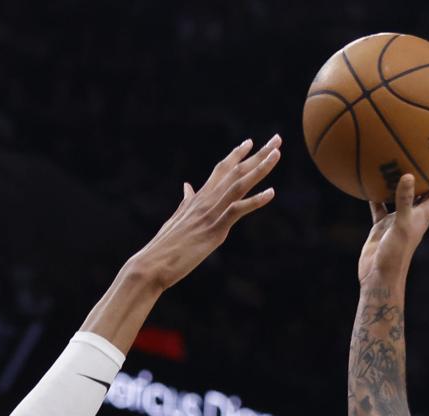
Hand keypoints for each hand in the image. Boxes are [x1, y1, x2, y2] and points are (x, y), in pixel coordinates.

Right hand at [128, 136, 281, 289]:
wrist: (151, 264)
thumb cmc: (164, 246)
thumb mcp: (176, 219)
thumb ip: (185, 202)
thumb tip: (187, 187)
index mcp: (199, 198)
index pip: (221, 170)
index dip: (236, 155)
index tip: (250, 142)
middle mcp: (206, 201)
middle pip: (236, 171)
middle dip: (258, 155)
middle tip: (277, 139)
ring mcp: (211, 214)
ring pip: (239, 185)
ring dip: (260, 168)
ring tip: (276, 154)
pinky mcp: (214, 230)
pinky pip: (237, 211)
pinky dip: (255, 201)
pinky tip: (271, 192)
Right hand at [357, 156, 428, 285]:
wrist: (379, 277)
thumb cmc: (396, 255)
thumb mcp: (402, 225)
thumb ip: (404, 201)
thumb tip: (407, 175)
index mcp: (425, 214)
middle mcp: (414, 214)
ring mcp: (398, 219)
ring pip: (403, 194)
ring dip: (404, 179)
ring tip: (403, 158)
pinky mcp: (383, 225)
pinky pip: (380, 205)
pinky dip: (376, 194)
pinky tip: (370, 182)